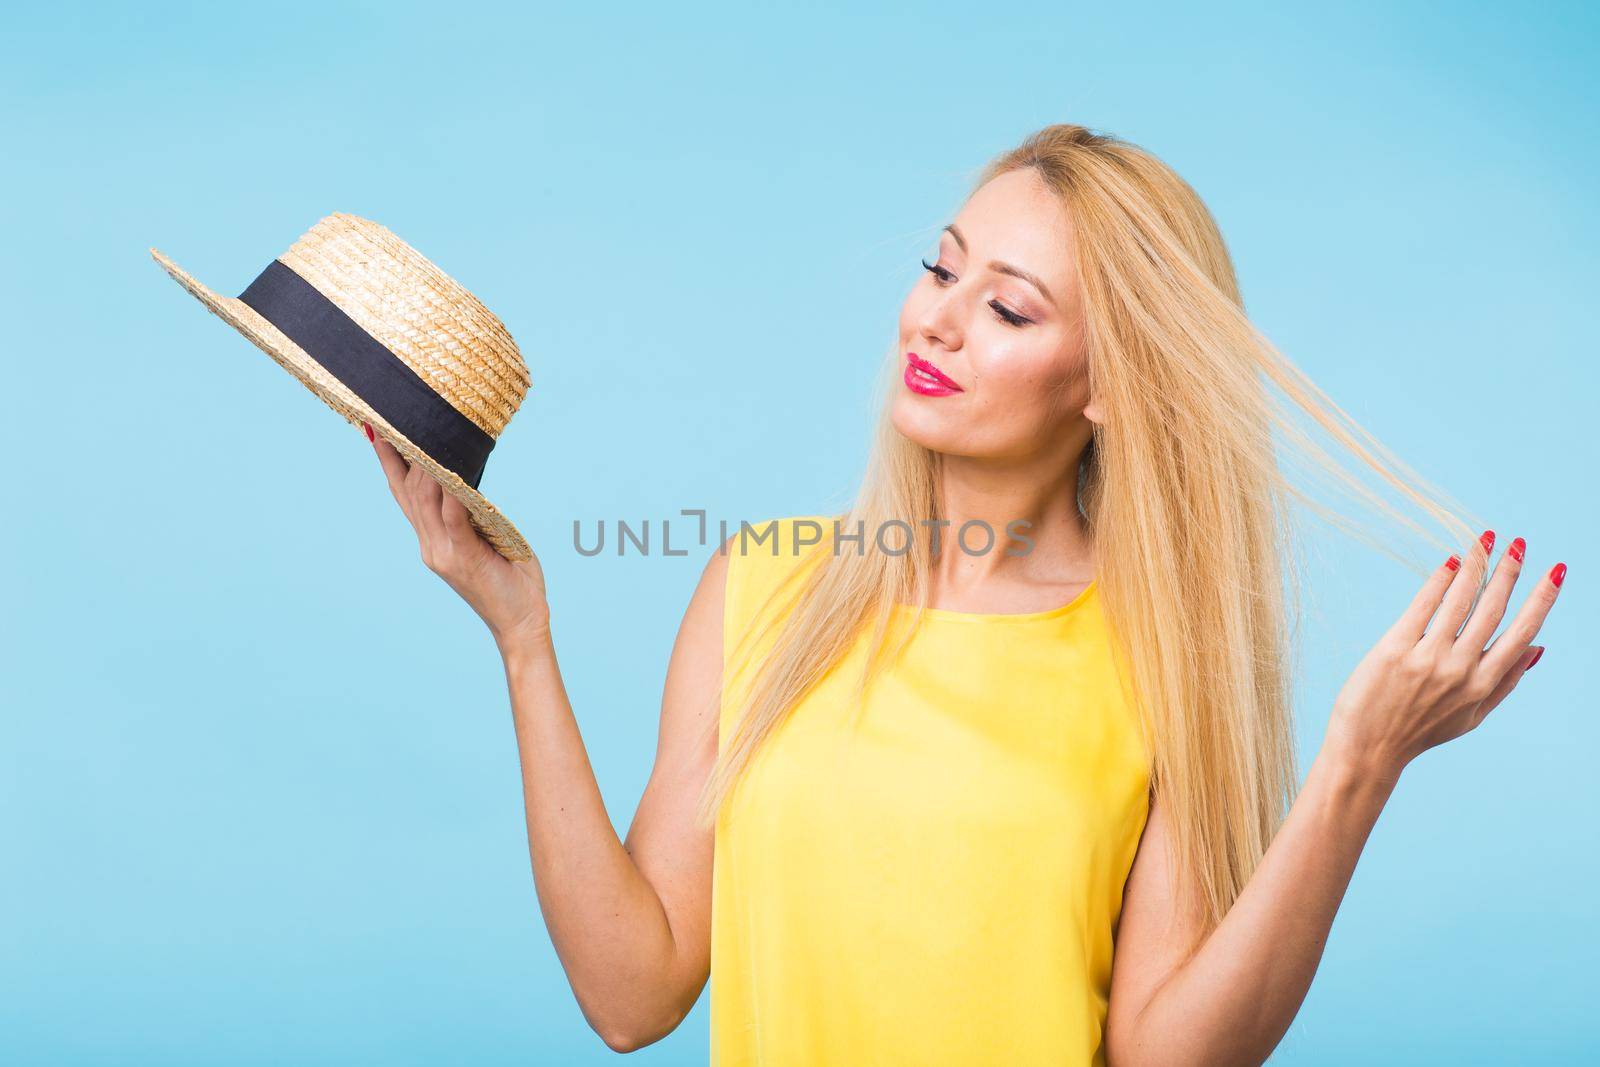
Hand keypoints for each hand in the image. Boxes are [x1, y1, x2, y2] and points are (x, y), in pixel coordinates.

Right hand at [366, 422, 551, 650]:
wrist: (521, 624)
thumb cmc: (510, 580)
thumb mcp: (485, 542)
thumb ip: (471, 515)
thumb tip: (468, 479)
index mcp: (432, 542)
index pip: (403, 495)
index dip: (389, 462)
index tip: (378, 428)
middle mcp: (430, 546)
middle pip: (407, 490)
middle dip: (401, 452)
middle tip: (399, 415)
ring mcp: (444, 553)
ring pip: (425, 499)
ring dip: (425, 464)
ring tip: (424, 430)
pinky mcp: (465, 558)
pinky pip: (453, 518)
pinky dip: (452, 492)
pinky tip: (453, 469)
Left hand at [1326, 531, 1565, 778]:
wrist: (1368, 749)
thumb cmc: (1420, 732)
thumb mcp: (1472, 716)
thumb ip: (1506, 682)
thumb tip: (1537, 648)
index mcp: (1483, 685)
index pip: (1521, 633)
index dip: (1541, 599)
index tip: (1555, 571)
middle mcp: (1460, 669)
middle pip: (1492, 610)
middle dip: (1509, 573)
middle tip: (1518, 543)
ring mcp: (1427, 658)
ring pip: (1460, 602)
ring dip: (1477, 566)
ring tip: (1487, 539)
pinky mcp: (1394, 649)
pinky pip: (1422, 606)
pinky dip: (1440, 581)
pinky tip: (1452, 561)